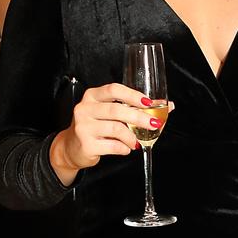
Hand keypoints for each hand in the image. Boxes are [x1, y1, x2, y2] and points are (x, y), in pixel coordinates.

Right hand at [50, 83, 166, 185]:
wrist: (71, 148)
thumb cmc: (95, 127)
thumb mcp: (109, 114)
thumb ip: (133, 108)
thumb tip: (166, 106)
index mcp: (92, 96)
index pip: (113, 89)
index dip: (132, 95)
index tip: (148, 102)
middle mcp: (85, 109)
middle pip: (116, 109)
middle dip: (139, 117)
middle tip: (154, 123)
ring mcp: (83, 127)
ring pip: (116, 129)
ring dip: (132, 136)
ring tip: (136, 141)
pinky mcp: (86, 144)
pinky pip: (113, 146)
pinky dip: (124, 148)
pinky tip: (125, 148)